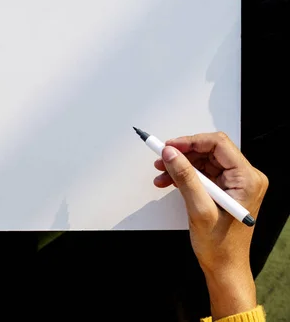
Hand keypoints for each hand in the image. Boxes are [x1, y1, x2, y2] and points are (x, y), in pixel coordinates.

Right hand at [153, 132, 267, 319]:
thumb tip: (171, 153)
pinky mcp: (225, 188)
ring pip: (203, 160)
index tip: (170, 146)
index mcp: (247, 179)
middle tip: (162, 158)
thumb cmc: (220, 246)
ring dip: (180, 165)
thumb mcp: (199, 209)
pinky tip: (168, 181)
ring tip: (161, 172)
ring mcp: (235, 183)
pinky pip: (202, 172)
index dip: (191, 142)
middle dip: (183, 154)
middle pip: (209, 150)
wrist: (224, 267)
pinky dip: (184, 175)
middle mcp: (245, 177)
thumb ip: (185, 177)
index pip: (218, 145)